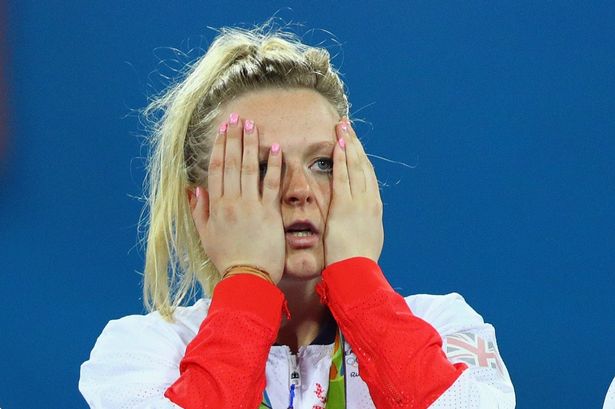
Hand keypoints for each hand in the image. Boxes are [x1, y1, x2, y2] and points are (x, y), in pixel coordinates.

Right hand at [190, 113, 285, 282]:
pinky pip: (272, 184)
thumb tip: (195, 188)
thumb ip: (200, 211)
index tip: (222, 130)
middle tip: (237, 118)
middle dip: (233, 138)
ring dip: (250, 145)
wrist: (247, 278)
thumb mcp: (206, 236)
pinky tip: (277, 149)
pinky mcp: (269, 212)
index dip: (218, 147)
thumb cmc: (227, 258)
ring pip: (248, 168)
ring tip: (252, 125)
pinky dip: (274, 166)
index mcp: (216, 206)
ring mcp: (251, 205)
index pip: (215, 169)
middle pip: (231, 163)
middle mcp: (231, 201)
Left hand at [324, 120, 383, 264]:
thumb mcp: (366, 238)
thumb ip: (362, 224)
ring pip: (355, 166)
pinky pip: (343, 176)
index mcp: (374, 208)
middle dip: (355, 144)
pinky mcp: (345, 205)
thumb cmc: (357, 261)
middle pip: (363, 165)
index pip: (368, 176)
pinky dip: (341, 159)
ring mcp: (359, 201)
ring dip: (348, 145)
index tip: (355, 143)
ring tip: (343, 128)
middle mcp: (370, 200)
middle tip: (348, 126)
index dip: (361, 157)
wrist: (357, 271)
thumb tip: (359, 219)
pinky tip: (338, 145)